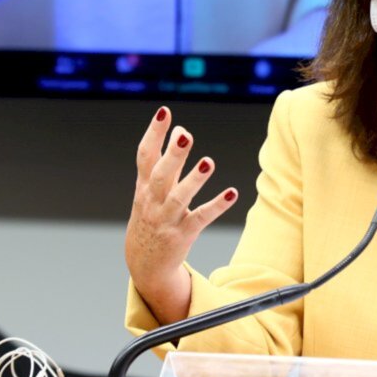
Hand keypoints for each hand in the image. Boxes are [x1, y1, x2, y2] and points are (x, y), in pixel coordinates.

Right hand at [125, 106, 239, 324]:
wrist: (144, 265)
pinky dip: (216, 206)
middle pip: (161, 175)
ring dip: (194, 180)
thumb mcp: (152, 191)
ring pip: (179, 198)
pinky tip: (232, 193)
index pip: (145, 157)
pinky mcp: (183, 234)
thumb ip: (167, 162)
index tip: (165, 111)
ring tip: (209, 162)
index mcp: (144, 187)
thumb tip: (180, 129)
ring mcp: (166, 219)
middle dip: (172, 155)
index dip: (154, 134)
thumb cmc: (151, 219)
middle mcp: (152, 202)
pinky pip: (201, 218)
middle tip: (185, 133)